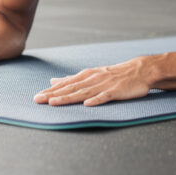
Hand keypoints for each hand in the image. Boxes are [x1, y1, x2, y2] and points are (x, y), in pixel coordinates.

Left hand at [33, 56, 154, 106]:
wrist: (139, 70)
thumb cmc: (114, 74)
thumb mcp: (91, 74)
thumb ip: (73, 79)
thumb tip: (54, 81)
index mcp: (86, 76)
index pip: (65, 84)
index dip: (51, 91)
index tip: (37, 97)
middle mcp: (92, 79)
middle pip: (70, 88)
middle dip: (53, 94)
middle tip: (38, 100)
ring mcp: (104, 85)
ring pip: (83, 93)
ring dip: (68, 98)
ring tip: (54, 102)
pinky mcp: (116, 91)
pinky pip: (105, 96)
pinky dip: (96, 100)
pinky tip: (87, 104)